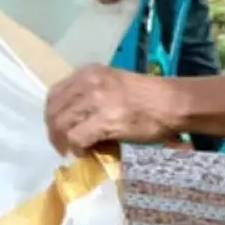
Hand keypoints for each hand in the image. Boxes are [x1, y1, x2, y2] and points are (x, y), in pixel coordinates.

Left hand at [45, 65, 182, 154]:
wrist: (172, 103)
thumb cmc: (148, 95)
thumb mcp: (112, 83)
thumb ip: (91, 94)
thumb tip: (76, 119)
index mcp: (88, 72)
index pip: (55, 94)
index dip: (52, 115)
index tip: (58, 129)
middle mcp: (88, 82)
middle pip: (54, 110)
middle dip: (54, 131)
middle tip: (61, 146)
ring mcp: (95, 100)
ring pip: (61, 124)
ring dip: (63, 141)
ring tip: (72, 150)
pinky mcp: (104, 120)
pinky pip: (76, 138)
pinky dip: (77, 148)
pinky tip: (85, 152)